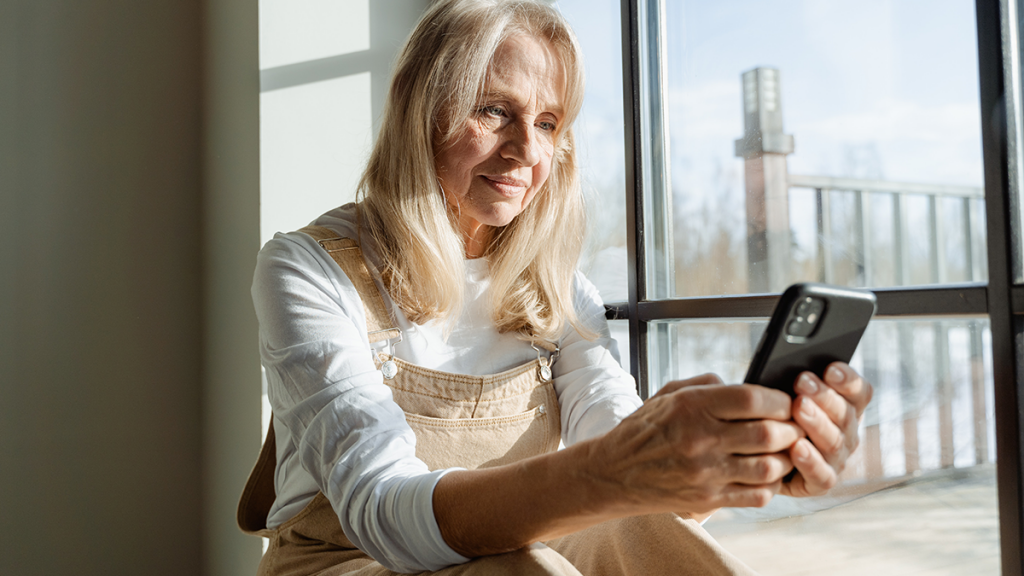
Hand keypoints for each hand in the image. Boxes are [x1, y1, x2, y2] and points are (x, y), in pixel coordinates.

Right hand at [584, 373, 803, 516]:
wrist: (613, 473)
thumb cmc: (644, 430)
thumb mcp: (669, 394)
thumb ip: (709, 386)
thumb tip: (748, 387)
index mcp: (691, 406)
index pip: (752, 398)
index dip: (779, 399)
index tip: (786, 402)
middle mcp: (700, 439)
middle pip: (767, 433)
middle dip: (790, 429)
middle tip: (794, 427)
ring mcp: (705, 472)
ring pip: (768, 467)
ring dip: (784, 459)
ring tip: (783, 451)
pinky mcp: (707, 499)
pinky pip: (756, 495)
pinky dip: (770, 485)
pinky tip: (766, 475)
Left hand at [781, 362, 872, 496]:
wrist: (756, 458)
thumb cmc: (773, 416)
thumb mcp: (783, 395)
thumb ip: (795, 384)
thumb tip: (792, 366)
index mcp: (846, 408)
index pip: (860, 392)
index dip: (848, 380)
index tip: (830, 368)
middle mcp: (847, 434)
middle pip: (845, 414)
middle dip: (824, 396)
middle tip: (802, 381)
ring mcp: (837, 460)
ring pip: (834, 442)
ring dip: (816, 423)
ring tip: (798, 407)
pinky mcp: (820, 483)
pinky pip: (821, 475)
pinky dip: (810, 461)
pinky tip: (796, 447)